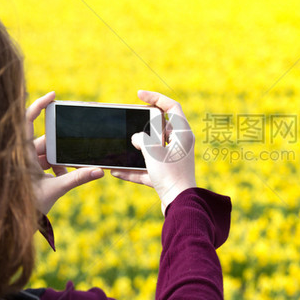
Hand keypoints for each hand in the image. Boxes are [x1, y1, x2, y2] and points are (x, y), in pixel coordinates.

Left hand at [26, 91, 103, 214]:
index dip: (38, 105)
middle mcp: (22, 154)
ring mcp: (25, 162)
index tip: (53, 95)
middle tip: (65, 162)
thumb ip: (78, 179)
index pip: (27, 120)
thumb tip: (99, 171)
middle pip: (45, 140)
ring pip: (46, 152)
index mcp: (23, 153)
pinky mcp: (30, 170)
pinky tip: (60, 178)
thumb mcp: (56, 190)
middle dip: (60, 149)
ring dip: (58, 161)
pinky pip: (45, 161)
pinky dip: (55, 167)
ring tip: (61, 176)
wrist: (15, 223)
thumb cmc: (29, 205)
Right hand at [111, 90, 196, 213]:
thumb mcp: (152, 150)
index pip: (172, 107)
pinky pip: (148, 169)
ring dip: (137, 149)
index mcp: (183, 133)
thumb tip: (136, 138)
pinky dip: (134, 170)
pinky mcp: (167, 176)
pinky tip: (116, 172)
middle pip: (162, 128)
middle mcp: (180, 145)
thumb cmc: (170, 174)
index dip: (156, 97)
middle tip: (130, 121)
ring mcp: (173, 161)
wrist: (179, 204)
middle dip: (144, 125)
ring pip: (153, 149)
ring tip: (121, 146)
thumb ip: (143, 138)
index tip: (139, 95)